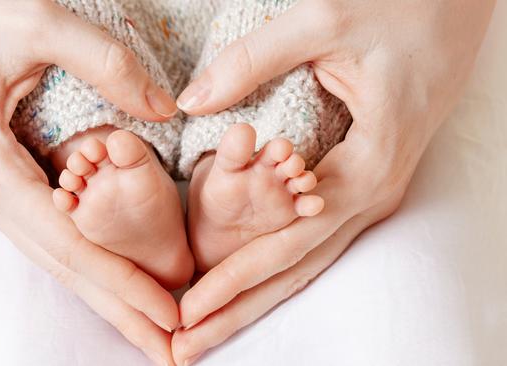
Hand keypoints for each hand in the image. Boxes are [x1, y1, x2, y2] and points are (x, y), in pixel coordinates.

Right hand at [0, 0, 177, 363]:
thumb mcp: (34, 23)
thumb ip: (106, 65)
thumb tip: (165, 109)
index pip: (70, 246)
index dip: (123, 285)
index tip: (171, 318)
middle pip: (64, 267)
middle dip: (119, 311)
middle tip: (171, 352)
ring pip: (56, 252)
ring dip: (105, 290)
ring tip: (150, 324)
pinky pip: (47, 228)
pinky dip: (85, 256)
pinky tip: (111, 273)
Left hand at [172, 0, 495, 362]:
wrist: (459, 3)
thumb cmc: (405, 8)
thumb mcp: (325, 20)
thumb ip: (253, 63)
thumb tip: (191, 101)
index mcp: (365, 168)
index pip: (285, 244)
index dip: (232, 280)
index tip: (185, 312)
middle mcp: (370, 195)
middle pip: (295, 269)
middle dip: (238, 310)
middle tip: (184, 348)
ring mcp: (371, 192)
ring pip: (306, 260)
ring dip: (255, 296)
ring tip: (207, 330)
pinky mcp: (364, 180)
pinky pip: (316, 236)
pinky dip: (277, 264)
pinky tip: (249, 282)